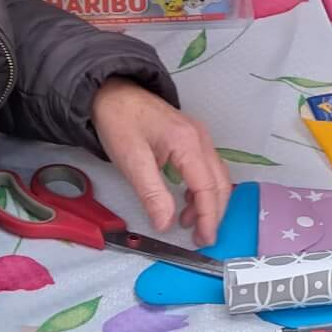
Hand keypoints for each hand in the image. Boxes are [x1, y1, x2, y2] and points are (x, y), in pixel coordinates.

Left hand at [92, 80, 231, 244]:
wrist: (112, 91)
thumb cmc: (119, 122)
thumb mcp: (131, 160)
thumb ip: (152, 193)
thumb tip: (166, 225)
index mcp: (188, 143)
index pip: (207, 187)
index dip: (208, 217)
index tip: (204, 241)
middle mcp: (200, 138)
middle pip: (220, 182)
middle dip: (214, 213)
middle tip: (201, 239)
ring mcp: (198, 135)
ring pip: (216, 175)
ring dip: (208, 201)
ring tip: (188, 222)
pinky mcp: (191, 137)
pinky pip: (206, 167)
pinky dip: (202, 188)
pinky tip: (185, 200)